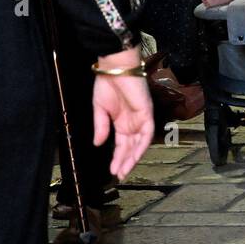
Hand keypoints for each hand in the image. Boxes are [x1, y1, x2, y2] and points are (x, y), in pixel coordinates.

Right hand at [92, 59, 153, 179]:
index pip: (122, 145)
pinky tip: (134, 156)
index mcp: (122, 122)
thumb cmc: (106, 84)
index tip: (112, 171)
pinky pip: (147, 133)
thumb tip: (97, 144)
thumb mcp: (99, 109)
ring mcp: (141, 119)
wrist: (115, 68)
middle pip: (131, 147)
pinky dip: (141, 145)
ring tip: (124, 170)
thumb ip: (100, 127)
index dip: (118, 158)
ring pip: (140, 144)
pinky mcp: (147, 113)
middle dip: (125, 162)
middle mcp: (133, 123)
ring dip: (133, 157)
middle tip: (119, 175)